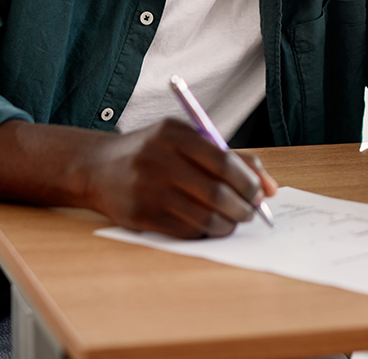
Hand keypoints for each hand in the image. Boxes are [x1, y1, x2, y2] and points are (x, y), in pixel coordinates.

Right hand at [83, 119, 278, 238]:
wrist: (97, 167)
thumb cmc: (152, 151)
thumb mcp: (185, 139)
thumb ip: (229, 157)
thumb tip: (270, 187)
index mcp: (173, 134)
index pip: (224, 161)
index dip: (249, 182)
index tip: (259, 193)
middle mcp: (159, 160)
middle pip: (217, 193)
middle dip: (243, 208)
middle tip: (250, 212)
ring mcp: (147, 190)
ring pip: (203, 218)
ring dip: (226, 225)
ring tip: (231, 221)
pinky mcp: (140, 216)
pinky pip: (185, 232)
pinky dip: (204, 233)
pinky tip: (207, 227)